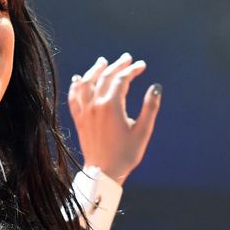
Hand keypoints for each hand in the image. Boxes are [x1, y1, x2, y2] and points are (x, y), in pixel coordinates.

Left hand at [68, 52, 161, 184]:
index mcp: (112, 106)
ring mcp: (85, 112)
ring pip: (87, 83)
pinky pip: (74, 98)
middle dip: (117, 65)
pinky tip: (79, 79)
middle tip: (127, 58)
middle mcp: (95, 105)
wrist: (103, 172)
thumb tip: (156, 87)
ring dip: (95, 70)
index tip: (141, 65)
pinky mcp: (79, 120)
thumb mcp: (143, 131)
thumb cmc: (126, 154)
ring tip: (102, 62)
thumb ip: (149, 108)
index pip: (122, 79)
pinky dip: (76, 86)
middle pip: (105, 77)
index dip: (132, 70)